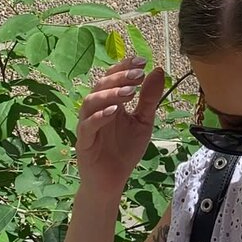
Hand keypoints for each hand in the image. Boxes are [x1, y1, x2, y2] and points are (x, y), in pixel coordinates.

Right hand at [75, 56, 163, 196]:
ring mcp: (87, 124)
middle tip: (138, 75)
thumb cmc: (125, 150)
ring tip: (129, 92)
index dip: (124, 67)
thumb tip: (158, 70)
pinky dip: (99, 117)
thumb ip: (149, 99)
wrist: (112, 180)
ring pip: (90, 102)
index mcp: (110, 102)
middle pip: (100, 85)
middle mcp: (96, 109)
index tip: (142, 60)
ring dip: (110, 94)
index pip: (112, 77)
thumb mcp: (143, 122)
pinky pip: (87, 125)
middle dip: (120, 77)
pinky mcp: (84, 141)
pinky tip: (114, 112)